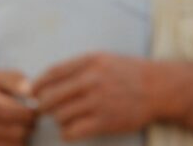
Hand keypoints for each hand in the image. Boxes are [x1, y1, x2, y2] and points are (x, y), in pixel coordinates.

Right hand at [0, 70, 36, 145]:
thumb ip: (14, 80)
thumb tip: (28, 91)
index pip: (11, 111)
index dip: (29, 111)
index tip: (34, 108)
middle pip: (16, 131)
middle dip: (30, 125)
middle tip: (31, 119)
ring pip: (15, 145)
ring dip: (25, 137)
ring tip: (22, 126)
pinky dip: (16, 145)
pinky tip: (13, 137)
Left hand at [33, 53, 162, 139]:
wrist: (160, 88)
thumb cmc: (130, 73)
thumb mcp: (105, 59)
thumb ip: (77, 67)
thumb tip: (43, 82)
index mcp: (91, 62)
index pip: (51, 74)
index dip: (37, 86)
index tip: (32, 94)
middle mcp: (93, 80)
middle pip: (49, 98)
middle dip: (43, 106)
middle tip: (46, 110)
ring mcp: (98, 101)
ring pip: (59, 116)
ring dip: (59, 119)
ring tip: (69, 117)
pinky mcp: (104, 121)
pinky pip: (71, 132)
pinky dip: (68, 133)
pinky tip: (75, 129)